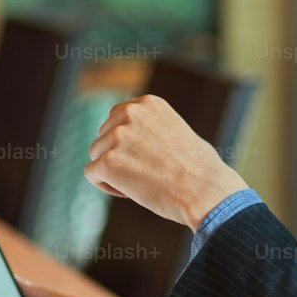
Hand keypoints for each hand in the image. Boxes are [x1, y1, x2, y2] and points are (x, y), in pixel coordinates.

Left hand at [85, 95, 244, 228]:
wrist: (204, 191)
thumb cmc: (201, 169)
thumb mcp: (178, 132)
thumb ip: (153, 129)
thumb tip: (138, 140)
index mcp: (148, 103)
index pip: (118, 118)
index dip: (127, 142)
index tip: (144, 158)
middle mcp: (130, 113)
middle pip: (104, 135)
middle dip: (117, 155)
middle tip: (142, 173)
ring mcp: (117, 136)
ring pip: (97, 154)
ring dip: (112, 171)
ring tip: (140, 182)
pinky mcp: (107, 161)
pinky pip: (92, 173)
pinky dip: (105, 185)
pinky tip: (128, 192)